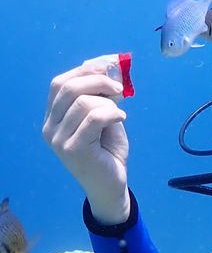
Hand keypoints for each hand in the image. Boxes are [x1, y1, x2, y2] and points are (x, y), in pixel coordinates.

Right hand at [43, 55, 130, 224]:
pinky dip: (112, 113)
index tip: (107, 69)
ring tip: (119, 113)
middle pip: (67, 88)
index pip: (58, 84)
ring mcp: (57, 139)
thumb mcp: (104, 119)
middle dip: (97, 81)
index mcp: (52, 118)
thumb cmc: (108, 152)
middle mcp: (49, 127)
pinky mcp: (72, 149)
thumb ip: (101, 97)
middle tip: (119, 89)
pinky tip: (121, 118)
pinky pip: (94, 118)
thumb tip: (106, 66)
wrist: (111, 185)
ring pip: (82, 102)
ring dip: (108, 103)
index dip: (83, 72)